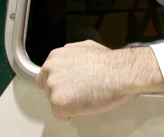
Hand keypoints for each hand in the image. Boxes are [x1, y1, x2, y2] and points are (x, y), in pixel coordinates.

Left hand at [36, 40, 163, 120]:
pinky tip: (85, 103)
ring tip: (86, 95)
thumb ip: (71, 55)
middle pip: (48, 90)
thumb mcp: (87, 47)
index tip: (68, 86)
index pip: (45, 76)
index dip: (59, 83)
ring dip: (69, 103)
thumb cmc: (108, 62)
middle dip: (63, 92)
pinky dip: (73, 113)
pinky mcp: (58, 103)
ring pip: (54, 103)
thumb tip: (70, 61)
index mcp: (55, 57)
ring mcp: (53, 86)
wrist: (119, 73)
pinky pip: (61, 115)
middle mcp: (50, 69)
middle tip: (80, 91)